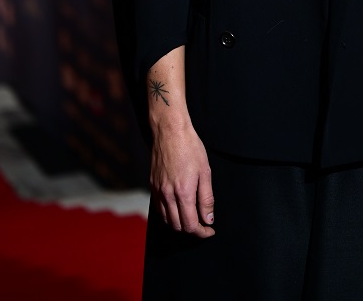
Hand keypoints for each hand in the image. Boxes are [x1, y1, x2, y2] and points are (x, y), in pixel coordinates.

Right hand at [150, 116, 214, 235]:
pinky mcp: (152, 185)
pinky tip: (178, 207)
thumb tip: (209, 219)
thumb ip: (206, 198)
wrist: (170, 131)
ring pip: (167, 220)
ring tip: (191, 216)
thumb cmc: (190, 147)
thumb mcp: (205, 171)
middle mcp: (168, 195)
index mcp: (183, 192)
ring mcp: (158, 191)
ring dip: (179, 223)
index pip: (190, 225)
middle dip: (191, 229)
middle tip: (203, 223)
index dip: (201, 232)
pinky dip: (169, 214)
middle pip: (177, 226)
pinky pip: (159, 208)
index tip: (209, 230)